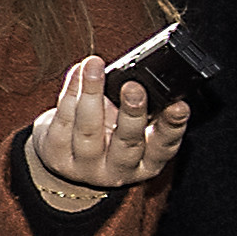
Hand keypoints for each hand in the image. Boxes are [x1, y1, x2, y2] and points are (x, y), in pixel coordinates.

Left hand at [19, 46, 192, 213]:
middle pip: (127, 143)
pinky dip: (71, 91)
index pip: (164, 146)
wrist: (67, 156)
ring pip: (89, 131)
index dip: (173, 126)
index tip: (179, 105)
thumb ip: (144, 107)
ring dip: (92, 93)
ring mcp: (86, 166)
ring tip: (95, 65)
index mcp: (147, 162)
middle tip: (134, 87)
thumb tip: (146, 73)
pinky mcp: (57, 156)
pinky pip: (64, 120)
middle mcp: (119, 170)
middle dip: (131, 113)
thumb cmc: (108, 132)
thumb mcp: (132, 125)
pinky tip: (79, 72)